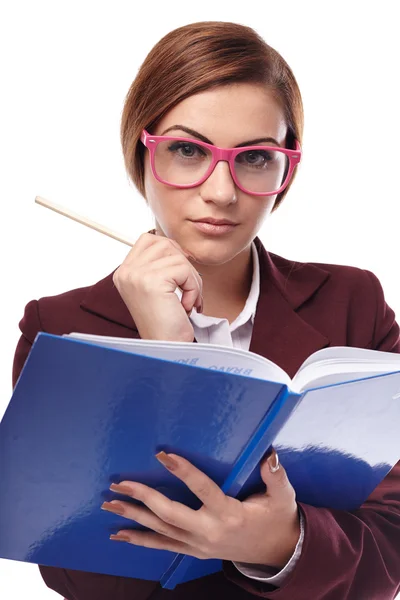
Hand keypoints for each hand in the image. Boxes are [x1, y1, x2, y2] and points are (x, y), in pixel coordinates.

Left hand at [101, 449, 299, 567]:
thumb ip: (276, 476)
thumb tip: (270, 455)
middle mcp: (209, 531)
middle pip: (170, 514)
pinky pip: (162, 546)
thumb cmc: (277, 518)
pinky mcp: (194, 551)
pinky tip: (119, 535)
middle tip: (120, 483)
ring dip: (133, 516)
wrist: (276, 552)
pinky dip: (139, 540)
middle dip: (143, 497)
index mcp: (229, 513)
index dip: (182, 471)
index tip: (162, 454)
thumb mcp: (283, 497)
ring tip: (110, 504)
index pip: (202, 489)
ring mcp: (199, 545)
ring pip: (160, 531)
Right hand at [113, 232, 202, 341]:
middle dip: (184, 265)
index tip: (179, 276)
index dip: (171, 252)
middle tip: (186, 291)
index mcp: (124, 273)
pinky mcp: (152, 281)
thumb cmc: (166, 323)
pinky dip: (193, 288)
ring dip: (191, 279)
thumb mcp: (157, 289)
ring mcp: (136, 275)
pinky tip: (185, 306)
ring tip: (186, 300)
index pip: (149, 239)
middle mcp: (126, 272)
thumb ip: (160, 266)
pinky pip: (185, 270)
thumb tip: (180, 248)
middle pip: (165, 244)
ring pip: (178, 256)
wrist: (166, 349)